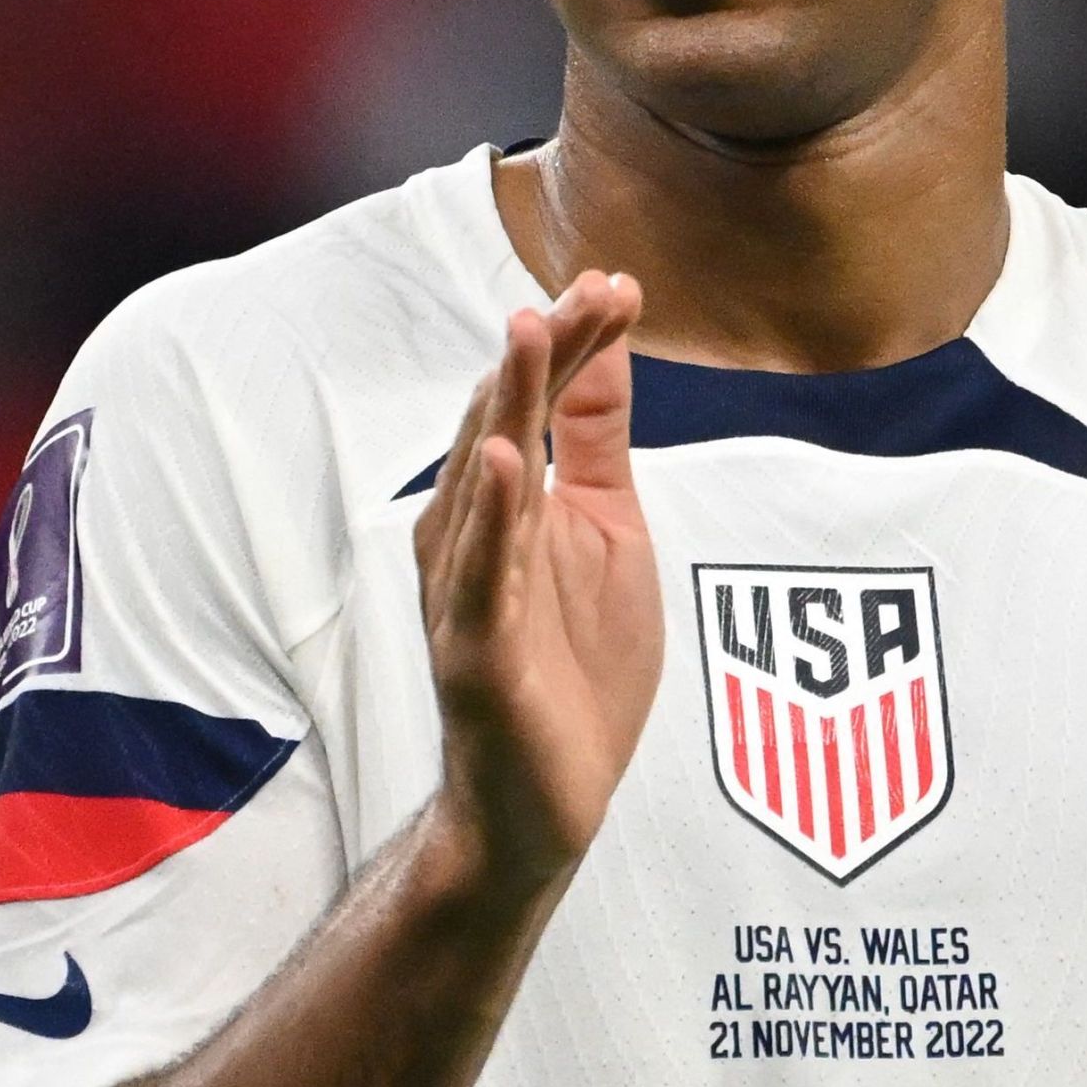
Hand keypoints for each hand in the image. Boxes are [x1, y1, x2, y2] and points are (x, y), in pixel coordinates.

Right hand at [414, 271, 659, 893]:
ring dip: (508, 404)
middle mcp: (472, 531)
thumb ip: (598, 439)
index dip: (577, 341)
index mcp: (508, 500)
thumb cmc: (574, 666)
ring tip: (532, 333)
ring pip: (485, 481)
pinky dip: (494, 518)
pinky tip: (510, 464)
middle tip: (587, 287)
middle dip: (549, 351)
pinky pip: (482, 576)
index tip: (619, 282)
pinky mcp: (474, 649)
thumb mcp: (608, 531)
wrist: (544, 804)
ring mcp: (467, 589)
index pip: (538, 399)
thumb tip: (604, 342)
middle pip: (507, 421)